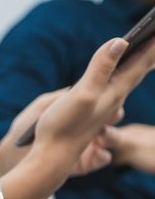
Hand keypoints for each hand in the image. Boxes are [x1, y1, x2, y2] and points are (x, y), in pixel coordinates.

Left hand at [6, 91, 114, 176]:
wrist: (14, 156)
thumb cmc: (24, 129)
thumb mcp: (41, 108)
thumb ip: (60, 97)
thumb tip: (78, 85)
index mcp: (75, 111)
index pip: (98, 100)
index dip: (104, 96)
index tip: (104, 93)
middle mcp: (85, 126)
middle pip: (111, 117)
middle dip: (114, 114)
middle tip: (110, 115)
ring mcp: (88, 144)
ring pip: (112, 137)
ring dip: (112, 135)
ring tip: (102, 134)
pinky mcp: (86, 162)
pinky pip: (104, 158)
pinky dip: (103, 154)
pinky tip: (96, 151)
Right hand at [32, 37, 154, 166]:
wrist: (52, 156)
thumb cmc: (64, 126)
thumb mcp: (82, 94)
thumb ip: (100, 69)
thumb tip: (119, 42)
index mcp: (115, 90)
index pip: (140, 62)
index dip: (152, 44)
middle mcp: (114, 96)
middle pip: (139, 68)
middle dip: (149, 51)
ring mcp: (104, 103)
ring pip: (128, 77)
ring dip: (139, 61)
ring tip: (146, 48)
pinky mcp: (93, 108)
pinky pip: (115, 84)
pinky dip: (122, 73)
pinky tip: (119, 73)